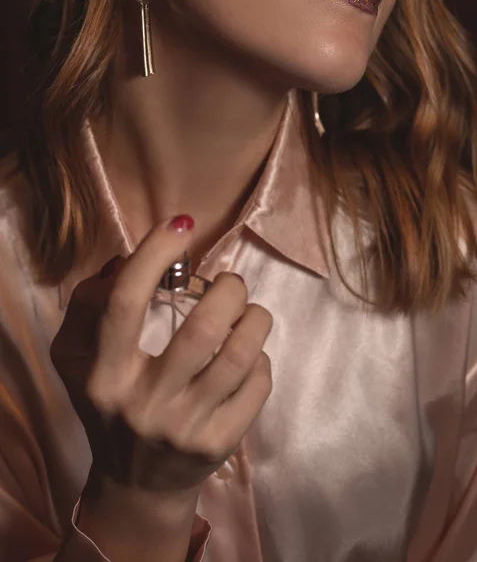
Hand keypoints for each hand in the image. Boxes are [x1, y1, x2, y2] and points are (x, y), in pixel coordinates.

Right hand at [51, 216, 272, 498]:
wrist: (136, 484)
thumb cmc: (110, 408)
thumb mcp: (78, 360)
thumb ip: (89, 306)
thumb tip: (127, 259)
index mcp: (103, 376)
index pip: (126, 303)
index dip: (155, 253)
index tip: (181, 225)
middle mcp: (143, 403)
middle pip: (202, 328)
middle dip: (229, 289)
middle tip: (231, 284)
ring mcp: (185, 428)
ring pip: (239, 355)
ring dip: (255, 318)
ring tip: (251, 312)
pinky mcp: (219, 445)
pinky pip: (258, 384)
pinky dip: (261, 358)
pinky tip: (249, 356)